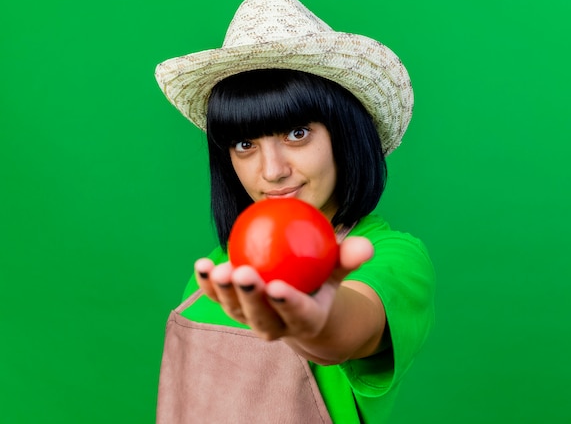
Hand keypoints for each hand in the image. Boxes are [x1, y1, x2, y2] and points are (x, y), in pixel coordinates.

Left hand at [194, 236, 373, 343]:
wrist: (297, 307)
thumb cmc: (320, 283)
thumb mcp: (337, 271)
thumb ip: (348, 259)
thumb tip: (366, 246)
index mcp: (305, 320)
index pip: (297, 313)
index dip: (286, 303)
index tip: (277, 287)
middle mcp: (276, 326)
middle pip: (260, 317)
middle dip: (250, 298)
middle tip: (243, 273)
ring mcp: (250, 319)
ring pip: (235, 310)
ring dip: (225, 292)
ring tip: (218, 269)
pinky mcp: (232, 308)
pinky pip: (217, 298)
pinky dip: (206, 284)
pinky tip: (201, 265)